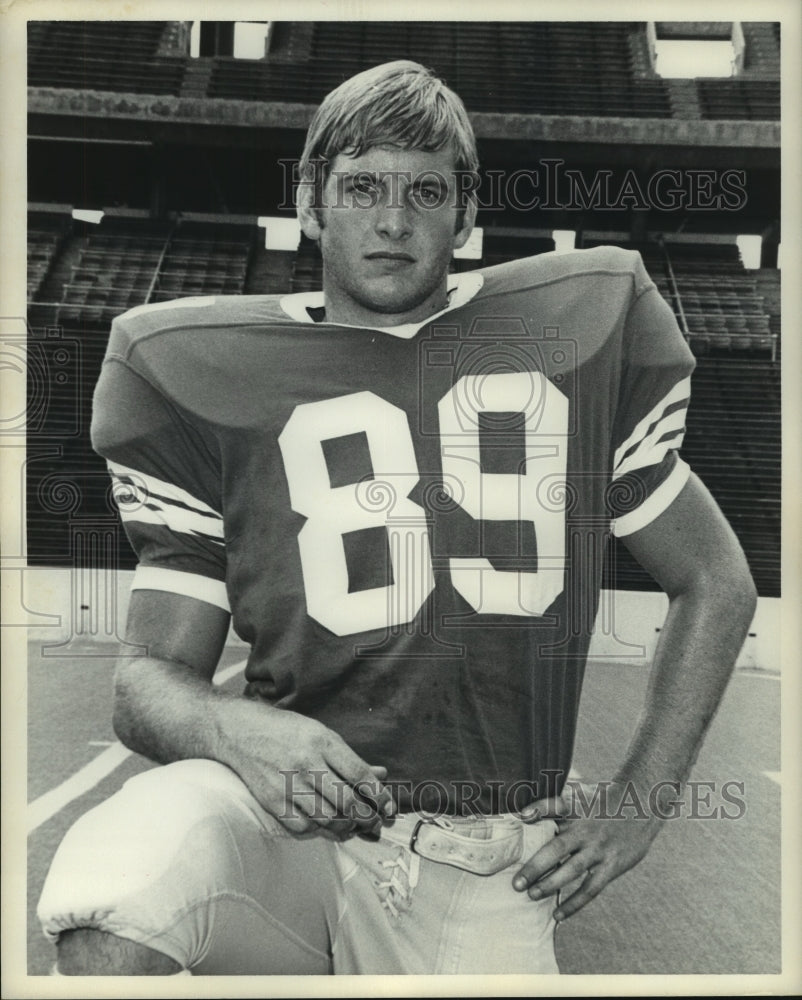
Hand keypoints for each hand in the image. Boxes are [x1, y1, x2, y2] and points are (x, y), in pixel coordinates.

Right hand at [215, 696, 394, 836]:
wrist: (241, 732)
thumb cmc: (287, 731)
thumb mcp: (322, 734)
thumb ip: (350, 758)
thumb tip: (381, 775)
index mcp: (322, 742)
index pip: (359, 774)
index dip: (379, 796)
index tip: (389, 808)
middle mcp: (306, 763)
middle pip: (346, 802)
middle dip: (366, 818)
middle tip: (374, 823)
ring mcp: (287, 784)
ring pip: (327, 819)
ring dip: (346, 828)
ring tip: (354, 826)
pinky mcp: (272, 801)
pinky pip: (303, 827)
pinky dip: (320, 832)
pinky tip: (328, 826)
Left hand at [512, 779, 664, 920]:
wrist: (641, 806)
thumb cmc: (601, 800)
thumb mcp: (579, 792)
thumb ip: (552, 803)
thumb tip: (522, 814)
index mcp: (575, 808)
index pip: (554, 805)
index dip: (538, 809)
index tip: (522, 817)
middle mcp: (586, 829)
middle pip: (557, 848)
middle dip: (535, 867)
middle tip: (516, 883)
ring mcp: (599, 849)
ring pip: (572, 871)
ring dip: (550, 885)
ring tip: (532, 896)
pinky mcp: (611, 865)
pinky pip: (590, 889)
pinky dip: (574, 903)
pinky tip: (558, 915)